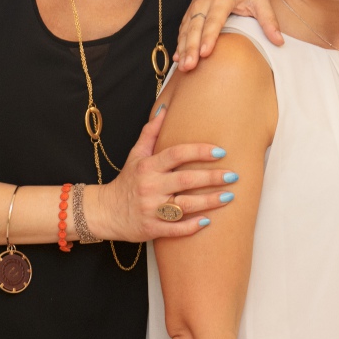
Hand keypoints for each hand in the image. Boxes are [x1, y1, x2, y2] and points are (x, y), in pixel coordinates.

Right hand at [89, 106, 238, 240]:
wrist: (104, 212)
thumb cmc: (127, 181)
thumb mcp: (136, 155)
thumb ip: (151, 133)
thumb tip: (165, 110)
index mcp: (148, 167)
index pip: (176, 155)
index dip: (199, 152)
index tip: (220, 151)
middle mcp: (150, 187)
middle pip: (186, 180)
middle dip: (212, 177)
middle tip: (233, 175)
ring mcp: (151, 209)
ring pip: (185, 205)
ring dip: (210, 202)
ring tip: (229, 196)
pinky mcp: (152, 229)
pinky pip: (176, 229)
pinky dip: (192, 226)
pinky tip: (208, 221)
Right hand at [175, 0, 283, 71]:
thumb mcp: (260, 1)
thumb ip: (269, 21)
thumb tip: (279, 42)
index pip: (214, 20)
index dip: (209, 36)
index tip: (205, 53)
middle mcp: (205, 2)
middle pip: (196, 26)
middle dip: (192, 47)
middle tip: (190, 65)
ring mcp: (194, 7)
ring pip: (186, 29)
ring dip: (184, 47)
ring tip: (184, 66)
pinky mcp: (189, 13)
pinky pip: (182, 29)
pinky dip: (179, 43)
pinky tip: (178, 58)